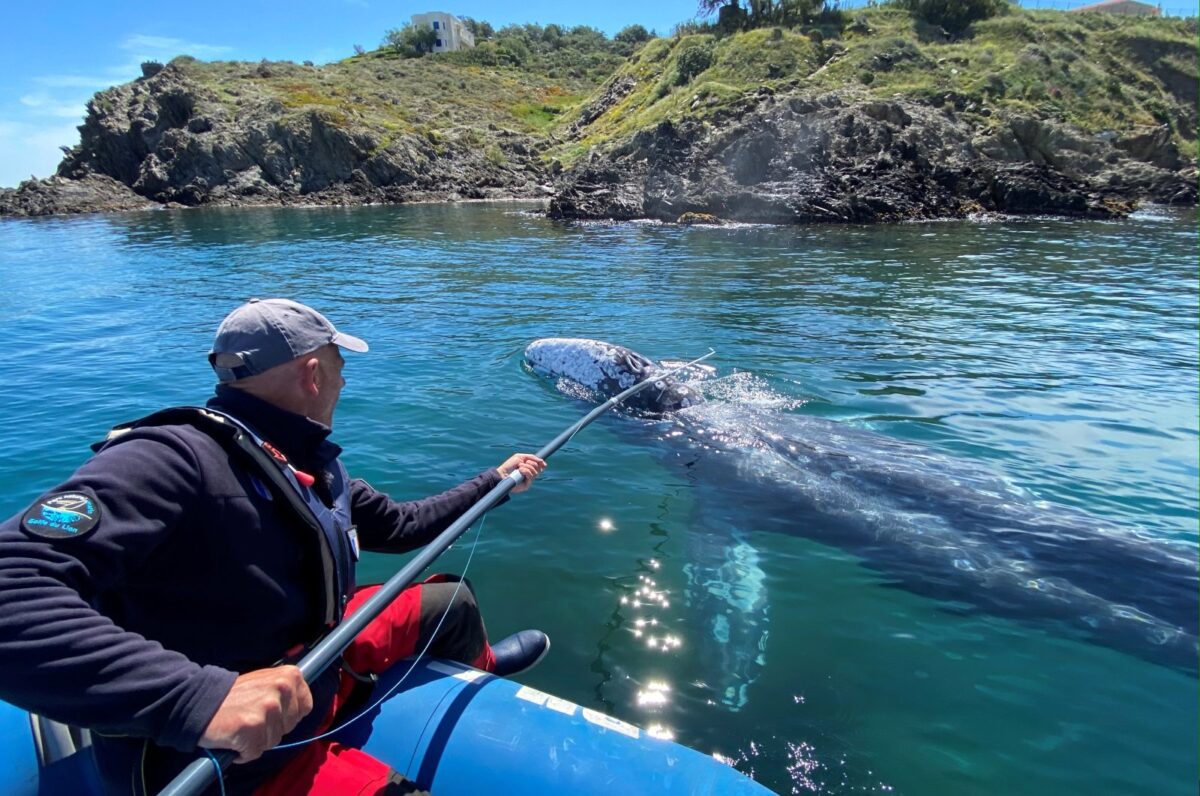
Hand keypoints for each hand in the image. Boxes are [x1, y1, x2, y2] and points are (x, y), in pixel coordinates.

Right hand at [198, 666, 312, 762]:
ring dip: (256, 740)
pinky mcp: (252, 727)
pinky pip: (254, 752)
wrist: (200, 701)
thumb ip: (286, 692)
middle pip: (288, 727)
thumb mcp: (266, 681)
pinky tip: (233, 738)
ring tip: (240, 725)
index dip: (287, 716)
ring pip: (273, 741)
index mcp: (290, 676)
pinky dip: (242, 752)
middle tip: (250, 717)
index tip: (270, 713)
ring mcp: (268, 708)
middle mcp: (282, 689)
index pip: (305, 707)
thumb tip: (303, 708)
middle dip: (271, 729)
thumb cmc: (234, 695)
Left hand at [498, 453, 545, 493]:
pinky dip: (526, 471)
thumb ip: (531, 457)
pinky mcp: (527, 485)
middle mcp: (530, 474)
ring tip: (519, 467)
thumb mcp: (520, 457)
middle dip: (532, 463)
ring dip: (527, 467)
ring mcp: (529, 480)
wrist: (502, 473)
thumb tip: (542, 461)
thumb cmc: (509, 465)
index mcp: (529, 467)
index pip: (540, 466)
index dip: (542, 463)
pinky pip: (531, 477)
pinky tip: (520, 471)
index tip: (542, 462)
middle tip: (524, 462)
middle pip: (539, 468)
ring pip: (536, 472)